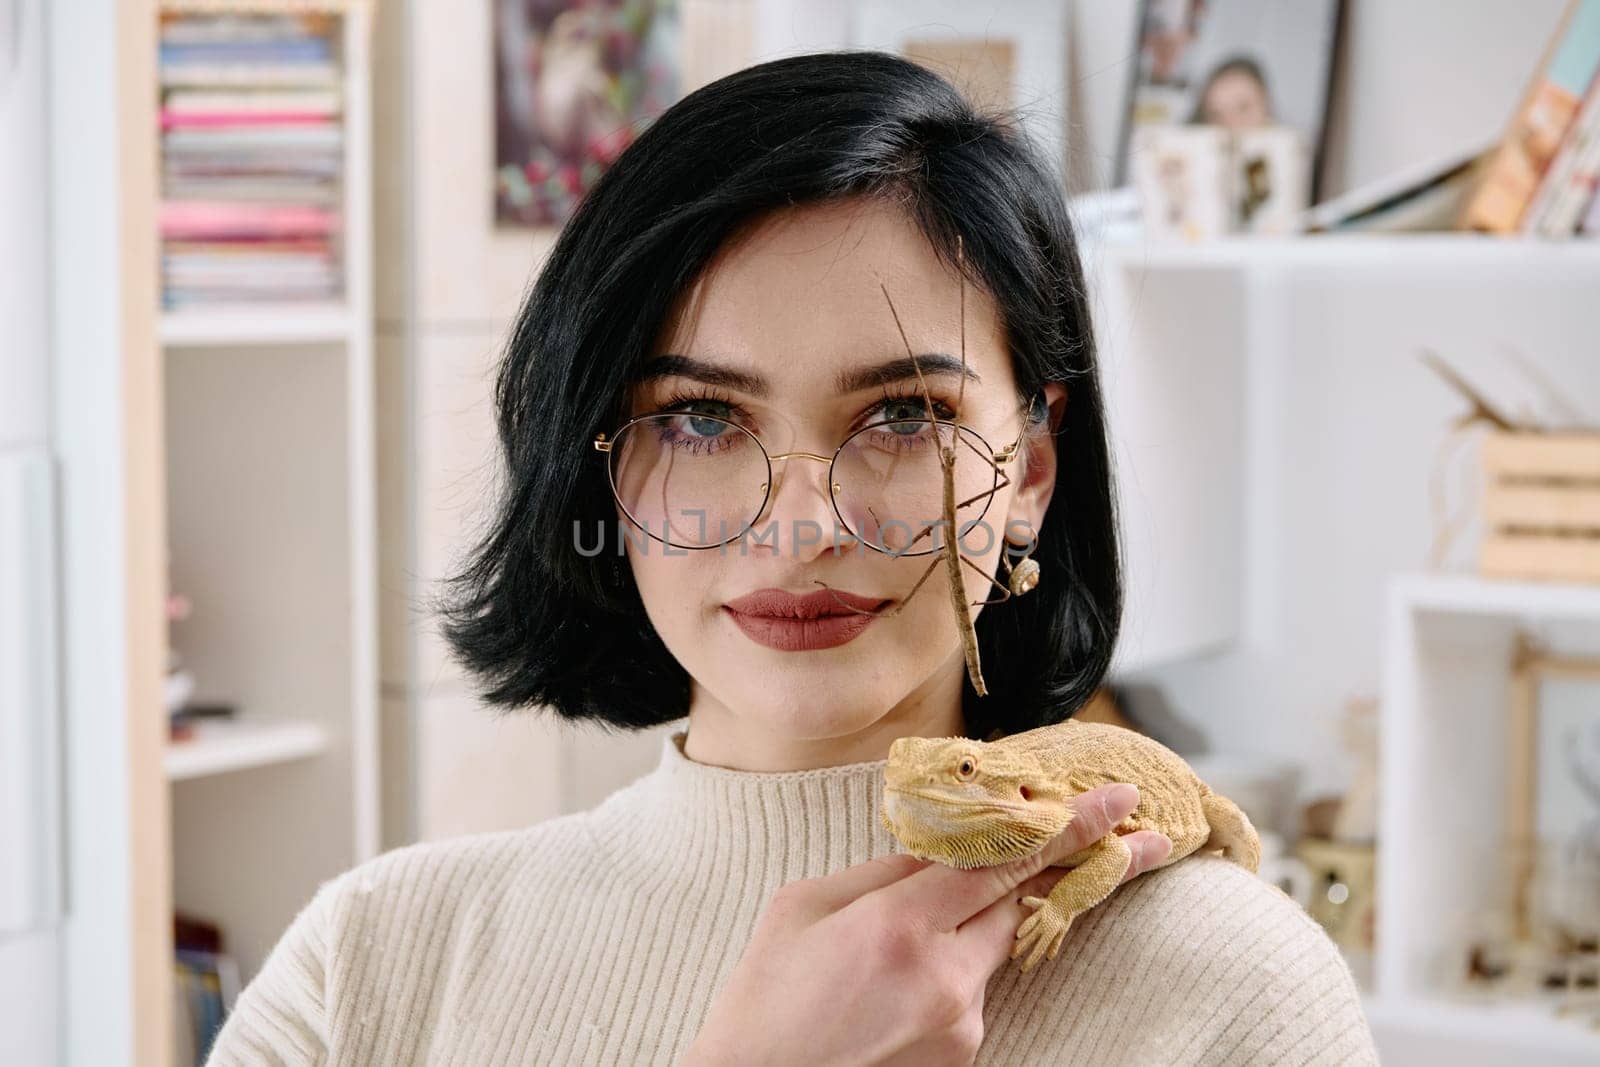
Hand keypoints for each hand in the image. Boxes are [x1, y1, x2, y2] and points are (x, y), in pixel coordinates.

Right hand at [681, 782, 1171, 1065]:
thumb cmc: (762, 1000)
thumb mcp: (804, 908)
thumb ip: (883, 870)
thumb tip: (943, 845)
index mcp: (899, 927)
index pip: (1004, 862)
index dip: (1067, 827)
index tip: (1119, 801)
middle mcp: (945, 979)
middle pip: (1017, 902)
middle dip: (1052, 868)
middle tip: (1115, 837)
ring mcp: (960, 1026)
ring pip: (991, 947)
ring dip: (970, 924)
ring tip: (890, 947)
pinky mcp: (962, 1056)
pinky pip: (971, 989)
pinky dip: (949, 968)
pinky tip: (890, 983)